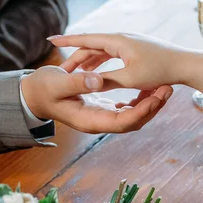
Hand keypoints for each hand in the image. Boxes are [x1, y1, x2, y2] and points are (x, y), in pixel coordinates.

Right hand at [21, 66, 172, 133]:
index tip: (156, 99)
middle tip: (167, 90)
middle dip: (152, 107)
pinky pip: (126, 106)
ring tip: (164, 87)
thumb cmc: (42, 89)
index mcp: (89, 119)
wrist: (34, 93)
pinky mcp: (103, 105)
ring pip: (132, 114)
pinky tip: (147, 87)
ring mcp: (102, 114)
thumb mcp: (57, 83)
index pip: (122, 122)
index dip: (141, 112)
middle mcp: (98, 121)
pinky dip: (138, 98)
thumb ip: (77, 81)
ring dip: (148, 101)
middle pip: (132, 121)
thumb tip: (96, 80)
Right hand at [48, 33, 193, 90]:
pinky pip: (112, 55)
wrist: (186, 64)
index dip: (67, 41)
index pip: (86, 39)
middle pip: (92, 46)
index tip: (51, 40)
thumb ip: (107, 80)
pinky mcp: (137, 50)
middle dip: (75, 56)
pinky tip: (98, 72)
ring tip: (75, 71)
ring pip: (102, 51)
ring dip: (88, 60)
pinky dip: (102, 63)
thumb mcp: (130, 78)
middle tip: (60, 67)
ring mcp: (130, 44)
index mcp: (117, 41)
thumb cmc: (159, 70)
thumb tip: (87, 84)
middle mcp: (122, 38)